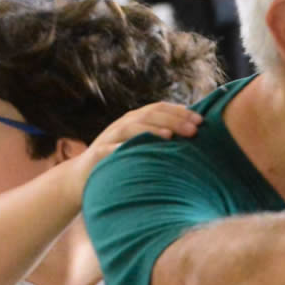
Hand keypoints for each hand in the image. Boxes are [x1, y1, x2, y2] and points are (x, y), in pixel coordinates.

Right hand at [76, 102, 202, 186]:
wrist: (83, 176)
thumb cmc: (120, 161)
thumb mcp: (141, 146)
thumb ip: (161, 137)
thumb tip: (193, 133)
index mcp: (136, 120)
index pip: (160, 108)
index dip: (181, 112)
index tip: (201, 121)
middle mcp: (123, 124)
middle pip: (149, 115)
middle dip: (173, 120)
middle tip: (194, 130)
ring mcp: (109, 138)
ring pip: (131, 128)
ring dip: (151, 130)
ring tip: (169, 136)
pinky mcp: (98, 154)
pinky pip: (110, 150)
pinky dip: (123, 149)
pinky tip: (136, 151)